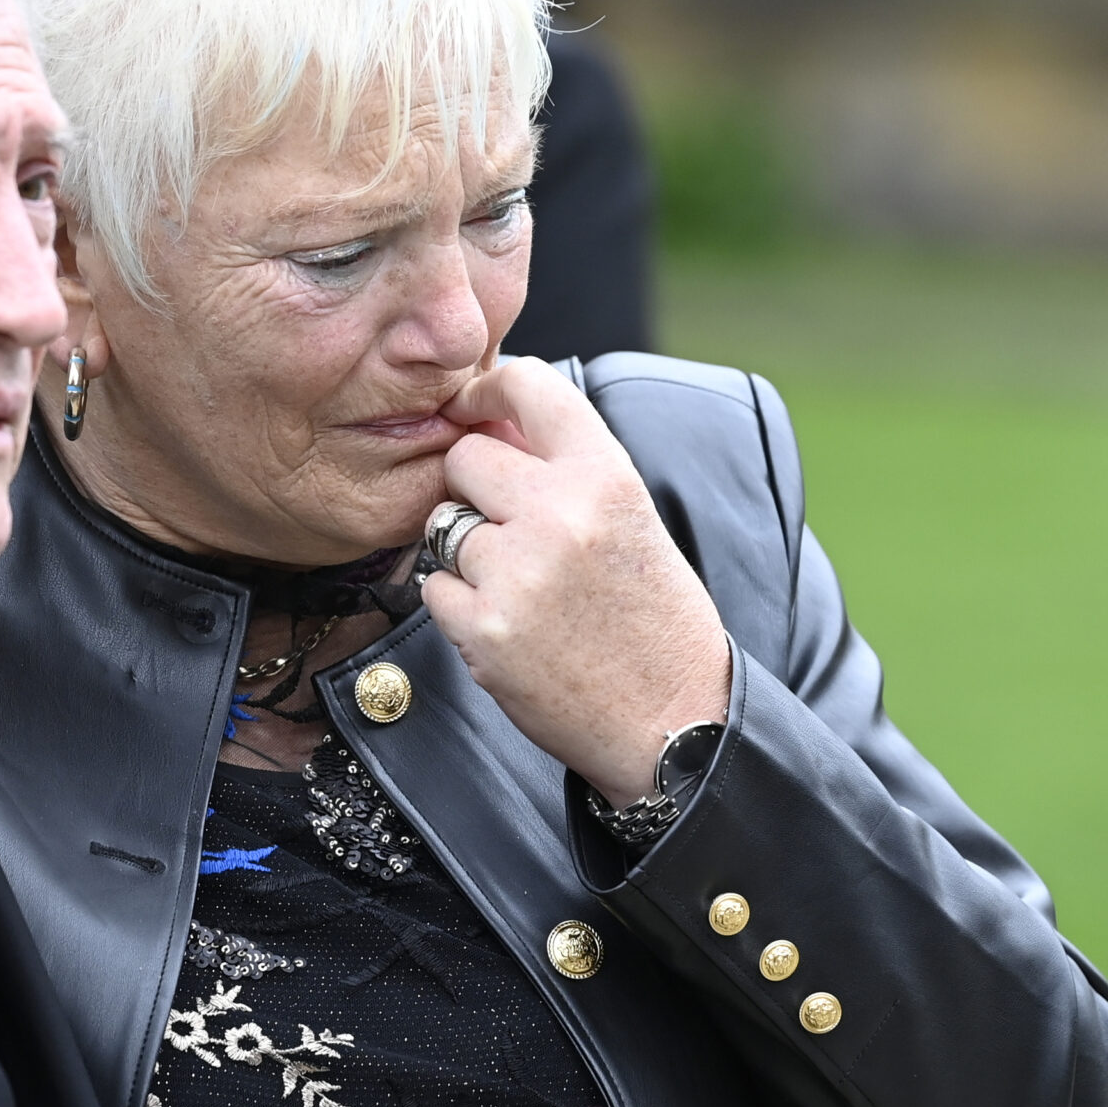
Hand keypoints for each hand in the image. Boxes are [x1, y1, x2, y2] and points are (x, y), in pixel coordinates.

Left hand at [422, 358, 730, 805]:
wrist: (673, 721)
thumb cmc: (652, 617)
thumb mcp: (631, 519)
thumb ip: (566, 470)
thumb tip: (487, 421)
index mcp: (605, 477)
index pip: (528, 384)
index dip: (486, 390)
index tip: (471, 407)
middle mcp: (559, 514)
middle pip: (462, 457)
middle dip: (471, 486)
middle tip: (506, 526)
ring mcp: (515, 572)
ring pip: (443, 527)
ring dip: (466, 552)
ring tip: (522, 587)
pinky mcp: (483, 629)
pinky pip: (434, 587)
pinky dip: (458, 604)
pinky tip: (509, 625)